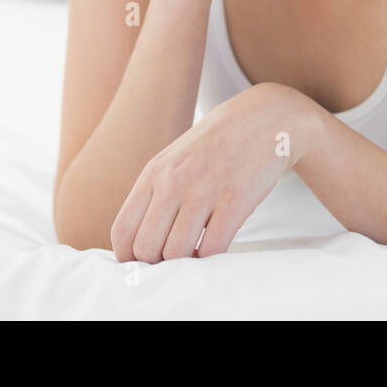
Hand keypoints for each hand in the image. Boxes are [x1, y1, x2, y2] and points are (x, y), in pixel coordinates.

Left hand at [110, 83, 314, 261]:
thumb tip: (139, 245)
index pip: (123, 230)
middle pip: (146, 248)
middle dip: (157, 264)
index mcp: (154, 173)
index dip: (128, 258)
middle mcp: (174, 182)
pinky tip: (214, 246)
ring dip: (184, 264)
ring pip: (177, 253)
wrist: (264, 119)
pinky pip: (212, 248)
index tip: (141, 266)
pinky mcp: (235, 200)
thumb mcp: (174, 161)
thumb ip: (155, 196)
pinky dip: (210, 258)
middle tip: (171, 263)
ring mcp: (204, 191)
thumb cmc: (216, 146)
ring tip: (193, 255)